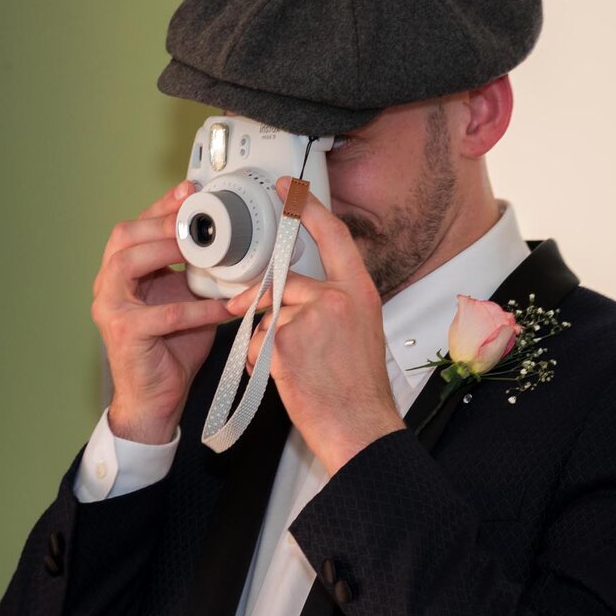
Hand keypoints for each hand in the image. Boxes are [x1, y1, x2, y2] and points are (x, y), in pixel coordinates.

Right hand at [91, 181, 232, 443]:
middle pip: (124, 236)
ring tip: (202, 252)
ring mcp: (110, 308)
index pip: (136, 227)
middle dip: (162, 221)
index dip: (163, 206)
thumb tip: (230, 243)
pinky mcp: (125, 333)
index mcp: (122, 272)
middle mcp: (108, 285)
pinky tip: (223, 306)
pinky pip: (164, 315)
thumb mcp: (185, 299)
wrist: (155, 398)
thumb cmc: (170, 349)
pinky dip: (198, 309)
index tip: (191, 191)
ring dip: (167, 251)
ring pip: (127, 264)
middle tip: (198, 219)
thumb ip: (195, 272)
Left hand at [227, 178, 404, 473]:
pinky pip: (255, 341)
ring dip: (267, 341)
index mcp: (359, 293)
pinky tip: (284, 379)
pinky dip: (259, 361)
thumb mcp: (359, 333)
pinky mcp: (284, 342)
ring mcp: (310, 319)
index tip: (287, 188)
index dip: (308, 209)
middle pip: (285, 283)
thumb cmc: (358, 390)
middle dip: (266, 304)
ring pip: (266, 315)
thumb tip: (293, 293)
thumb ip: (331, 306)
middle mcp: (336, 299)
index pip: (333, 237)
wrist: (358, 427)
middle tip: (267, 330)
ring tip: (294, 369)